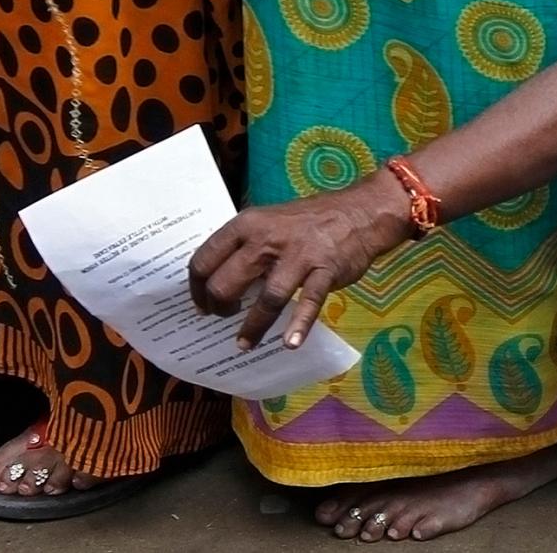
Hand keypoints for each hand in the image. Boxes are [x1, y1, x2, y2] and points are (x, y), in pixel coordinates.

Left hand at [188, 177, 412, 348]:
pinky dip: (299, 325)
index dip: (197, 288)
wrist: (359, 212)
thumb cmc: (308, 221)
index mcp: (247, 224)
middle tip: (224, 317)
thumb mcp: (269, 222)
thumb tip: (218, 281)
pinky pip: (309, 302)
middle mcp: (266, 239)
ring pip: (267, 299)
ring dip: (252, 327)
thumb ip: (246, 247)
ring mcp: (298, 255)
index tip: (201, 305)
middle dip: (219, 308)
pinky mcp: (325, 270)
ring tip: (243, 344)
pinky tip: (290, 343)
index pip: (205, 259)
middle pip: (226, 282)